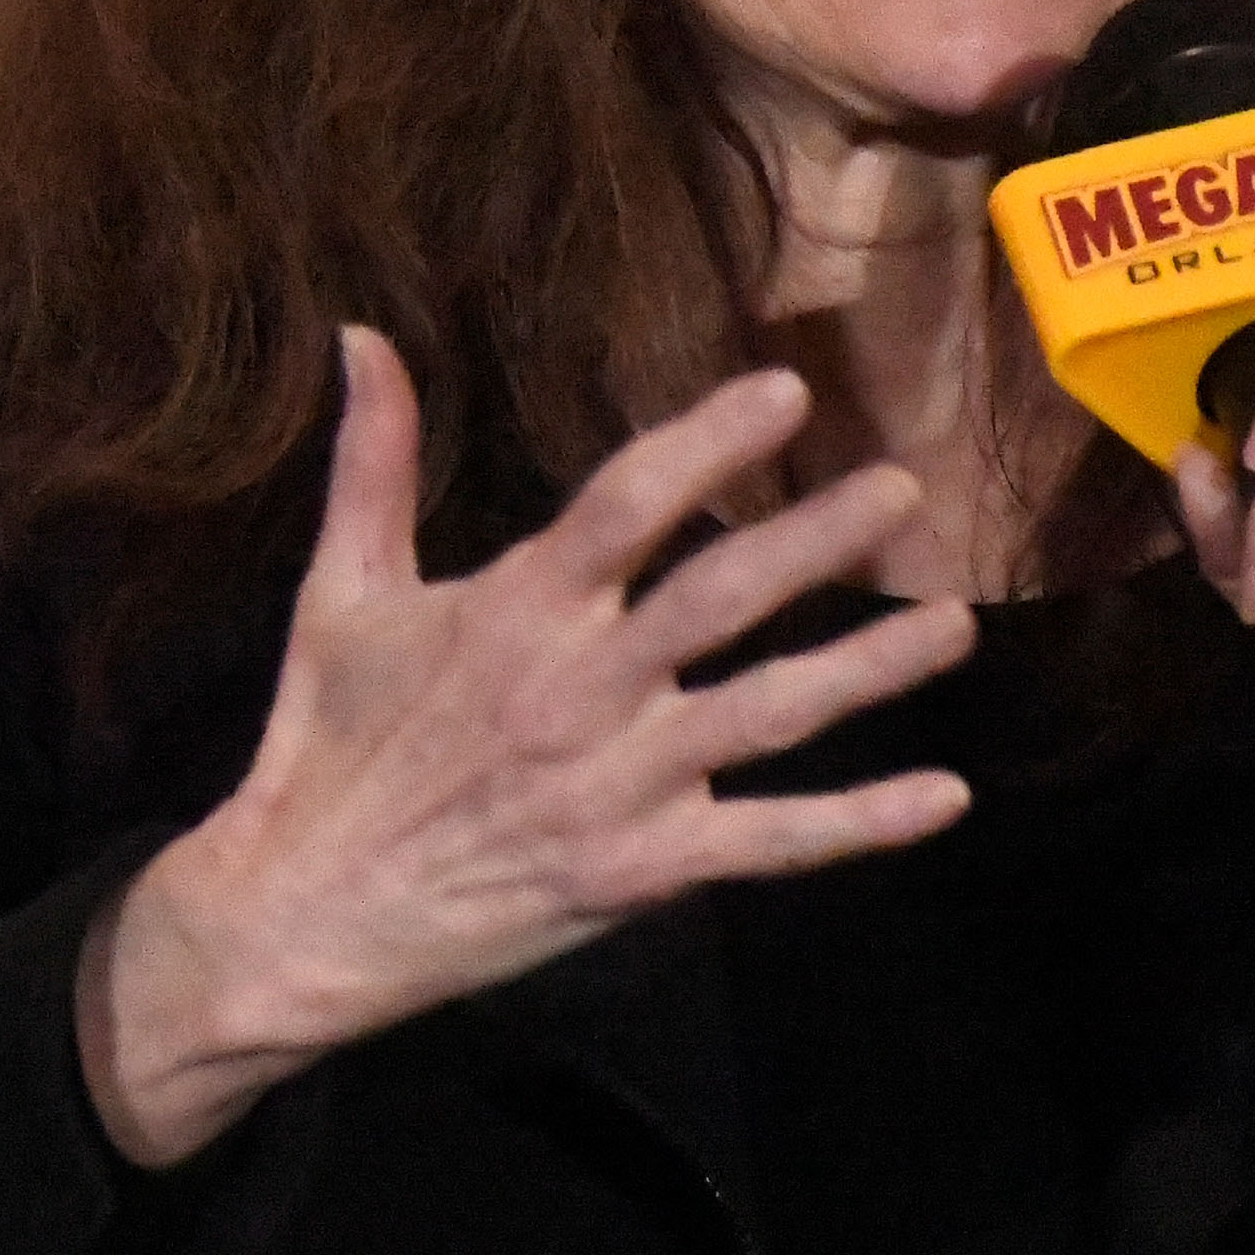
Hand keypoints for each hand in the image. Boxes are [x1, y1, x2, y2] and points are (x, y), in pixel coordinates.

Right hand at [78, 331, 974, 1165]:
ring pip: (768, 712)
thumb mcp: (341, 594)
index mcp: (515, 608)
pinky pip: (768, 843)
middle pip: (722, 595)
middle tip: (902, 490)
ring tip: (956, 623)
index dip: (711, 442)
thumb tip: (361, 336)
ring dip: (870, 667)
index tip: (788, 393)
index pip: (629, 501)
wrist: (298, 917)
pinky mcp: (637, 871)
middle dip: (818, 539)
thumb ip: (374, 463)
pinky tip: (943, 797)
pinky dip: (860, 824)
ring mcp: (617, 782)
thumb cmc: (323, 748)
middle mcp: (579, 686)